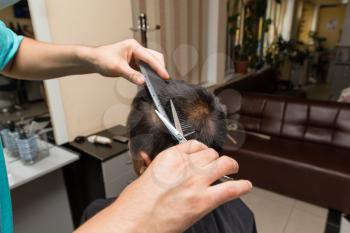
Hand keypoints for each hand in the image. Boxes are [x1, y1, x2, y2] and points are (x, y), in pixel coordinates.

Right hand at [75, 140, 251, 232]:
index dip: (203, 149)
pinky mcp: (204, 201)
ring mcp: (196, 182)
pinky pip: (231, 188)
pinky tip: (244, 186)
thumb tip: (164, 170)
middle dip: (216, 159)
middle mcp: (186, 166)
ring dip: (231, 167)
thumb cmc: (135, 203)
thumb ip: (159, 169)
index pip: (194, 144)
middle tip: (217, 166)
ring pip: (224, 164)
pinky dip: (241, 187)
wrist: (134, 221)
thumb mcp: (145, 176)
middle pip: (211, 153)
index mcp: (170, 158)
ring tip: (233, 171)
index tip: (205, 154)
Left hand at [88, 39, 168, 84]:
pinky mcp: (134, 63)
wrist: (94, 60)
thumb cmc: (102, 59)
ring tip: (157, 82)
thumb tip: (143, 81)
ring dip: (154, 71)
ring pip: (151, 63)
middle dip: (160, 68)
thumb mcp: (117, 68)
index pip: (150, 58)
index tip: (165, 76)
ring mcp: (136, 56)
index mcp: (133, 47)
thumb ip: (131, 75)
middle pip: (155, 58)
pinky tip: (149, 81)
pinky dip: (149, 74)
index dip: (159, 68)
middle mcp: (137, 50)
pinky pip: (145, 68)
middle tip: (163, 80)